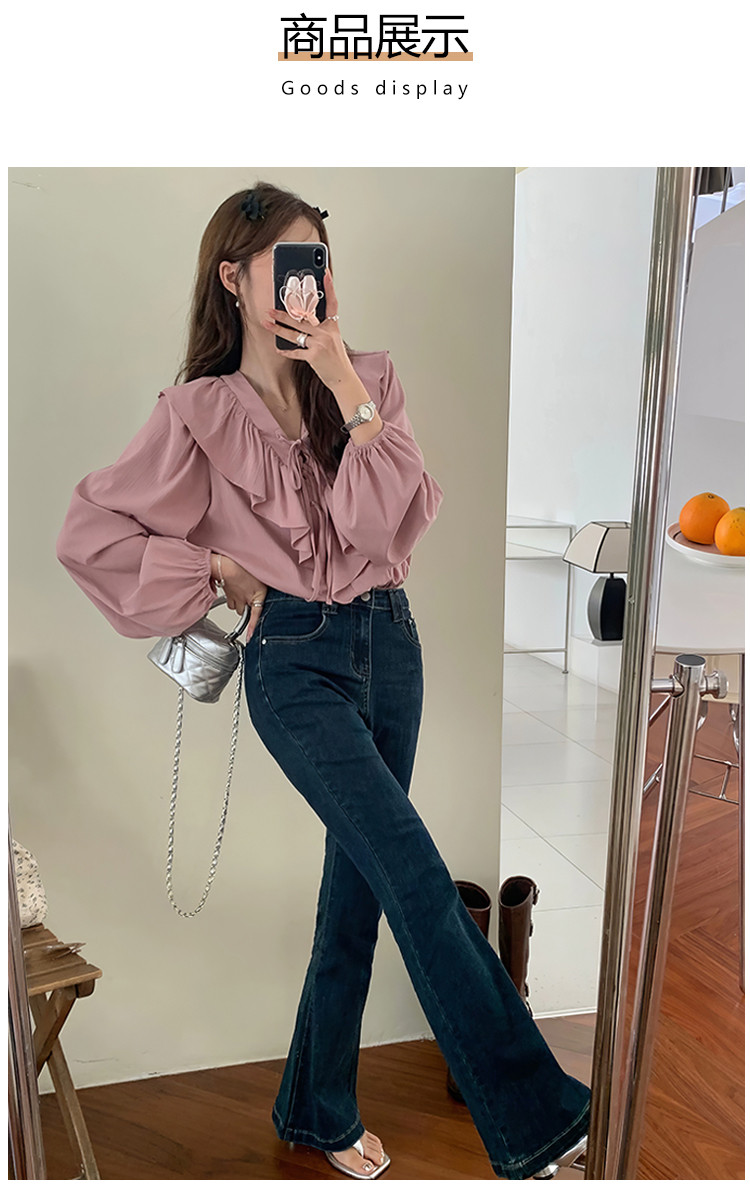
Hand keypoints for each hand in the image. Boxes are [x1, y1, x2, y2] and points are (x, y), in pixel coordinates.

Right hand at [212, 555, 267, 641]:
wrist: (226, 564)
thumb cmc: (243, 567)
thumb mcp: (261, 577)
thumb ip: (266, 584)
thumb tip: (275, 582)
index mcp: (257, 595)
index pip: (256, 615)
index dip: (252, 628)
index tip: (250, 637)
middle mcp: (245, 599)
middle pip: (245, 612)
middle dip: (246, 607)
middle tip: (248, 598)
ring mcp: (235, 598)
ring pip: (237, 607)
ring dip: (239, 603)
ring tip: (241, 593)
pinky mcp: (227, 595)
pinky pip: (230, 602)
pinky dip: (232, 599)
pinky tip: (234, 590)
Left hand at [261, 267, 353, 390]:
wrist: (343, 379)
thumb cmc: (337, 361)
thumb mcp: (333, 341)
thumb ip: (320, 330)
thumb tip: (302, 322)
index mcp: (332, 327)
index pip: (332, 303)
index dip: (329, 288)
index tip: (326, 274)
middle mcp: (326, 333)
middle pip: (302, 319)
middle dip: (284, 314)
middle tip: (271, 309)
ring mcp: (320, 344)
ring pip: (294, 334)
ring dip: (278, 329)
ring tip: (267, 323)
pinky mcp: (314, 356)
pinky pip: (296, 352)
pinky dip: (286, 351)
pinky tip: (278, 348)